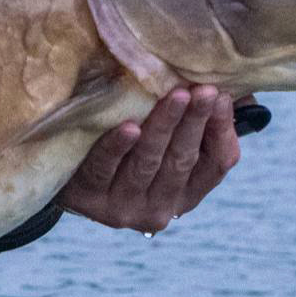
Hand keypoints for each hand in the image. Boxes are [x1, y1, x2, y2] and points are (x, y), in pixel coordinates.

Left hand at [58, 86, 242, 232]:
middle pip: (182, 161)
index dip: (221, 131)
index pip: (216, 165)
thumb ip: (198, 120)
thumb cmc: (124, 148)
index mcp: (186, 194)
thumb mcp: (163, 139)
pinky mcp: (89, 199)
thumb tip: (232, 88)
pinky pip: (105, 168)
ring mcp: (124, 207)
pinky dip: (117, 147)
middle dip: (194, 122)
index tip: (220, 96)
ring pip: (148, 162)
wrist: (62, 174)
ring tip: (176, 96)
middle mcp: (160, 208)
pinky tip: (128, 126)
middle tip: (203, 90)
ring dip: (164, 127)